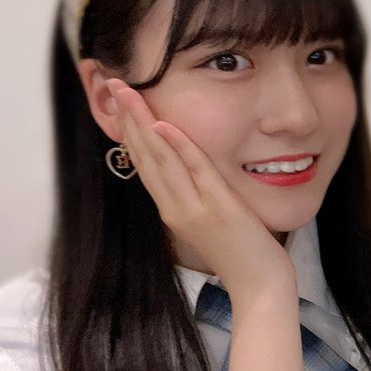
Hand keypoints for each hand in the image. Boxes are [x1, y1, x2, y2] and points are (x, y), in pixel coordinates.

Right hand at [110, 80, 295, 303]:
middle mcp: (175, 208)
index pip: (143, 162)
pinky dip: (180, 147)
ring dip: (143, 122)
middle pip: (144, 155)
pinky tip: (164, 124)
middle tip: (111, 83)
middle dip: (127, 117)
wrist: (259, 287)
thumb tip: (191, 171)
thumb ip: (199, 195)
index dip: (128, 130)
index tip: (117, 101)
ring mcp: (193, 209)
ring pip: (161, 159)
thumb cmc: (242, 254)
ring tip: (127, 91)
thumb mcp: (212, 219)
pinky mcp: (217, 209)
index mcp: (172, 209)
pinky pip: (196, 172)